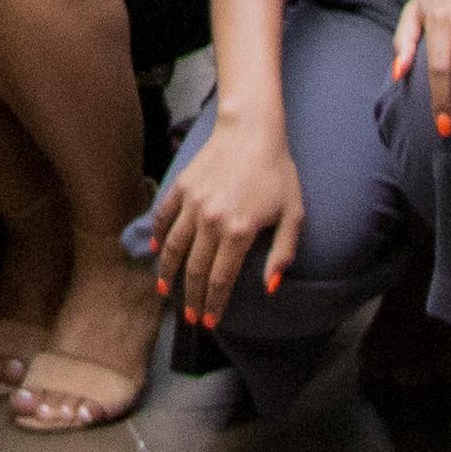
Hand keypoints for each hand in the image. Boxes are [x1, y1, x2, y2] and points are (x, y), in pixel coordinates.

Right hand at [148, 118, 303, 330]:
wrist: (252, 130)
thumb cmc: (278, 171)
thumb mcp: (293, 214)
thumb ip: (282, 253)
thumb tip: (270, 287)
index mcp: (240, 231)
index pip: (221, 279)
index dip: (214, 304)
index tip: (210, 321)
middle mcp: (211, 221)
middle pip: (195, 270)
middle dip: (191, 298)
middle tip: (189, 318)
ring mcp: (192, 204)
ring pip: (174, 249)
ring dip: (168, 275)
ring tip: (165, 293)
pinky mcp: (181, 188)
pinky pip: (165, 218)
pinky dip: (159, 237)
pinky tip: (157, 253)